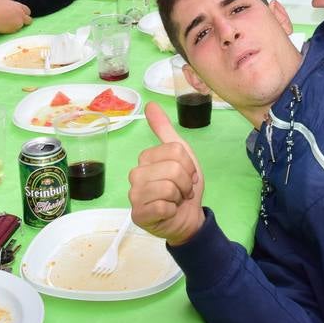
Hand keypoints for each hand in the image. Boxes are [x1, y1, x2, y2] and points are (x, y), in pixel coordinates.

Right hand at [129, 103, 205, 245]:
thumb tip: (150, 104)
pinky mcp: (138, 214)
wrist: (187, 218)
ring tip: (176, 200)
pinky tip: (168, 211)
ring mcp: (134, 195)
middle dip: (186, 182)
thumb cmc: (183, 186)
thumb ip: (165, 130)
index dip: (189, 165)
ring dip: (180, 196)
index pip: (176, 151)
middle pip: (173, 169)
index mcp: (145, 158)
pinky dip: (173, 209)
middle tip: (182, 190)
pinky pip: (163, 206)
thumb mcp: (181, 154)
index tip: (187, 175)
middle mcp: (135, 175)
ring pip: (168, 187)